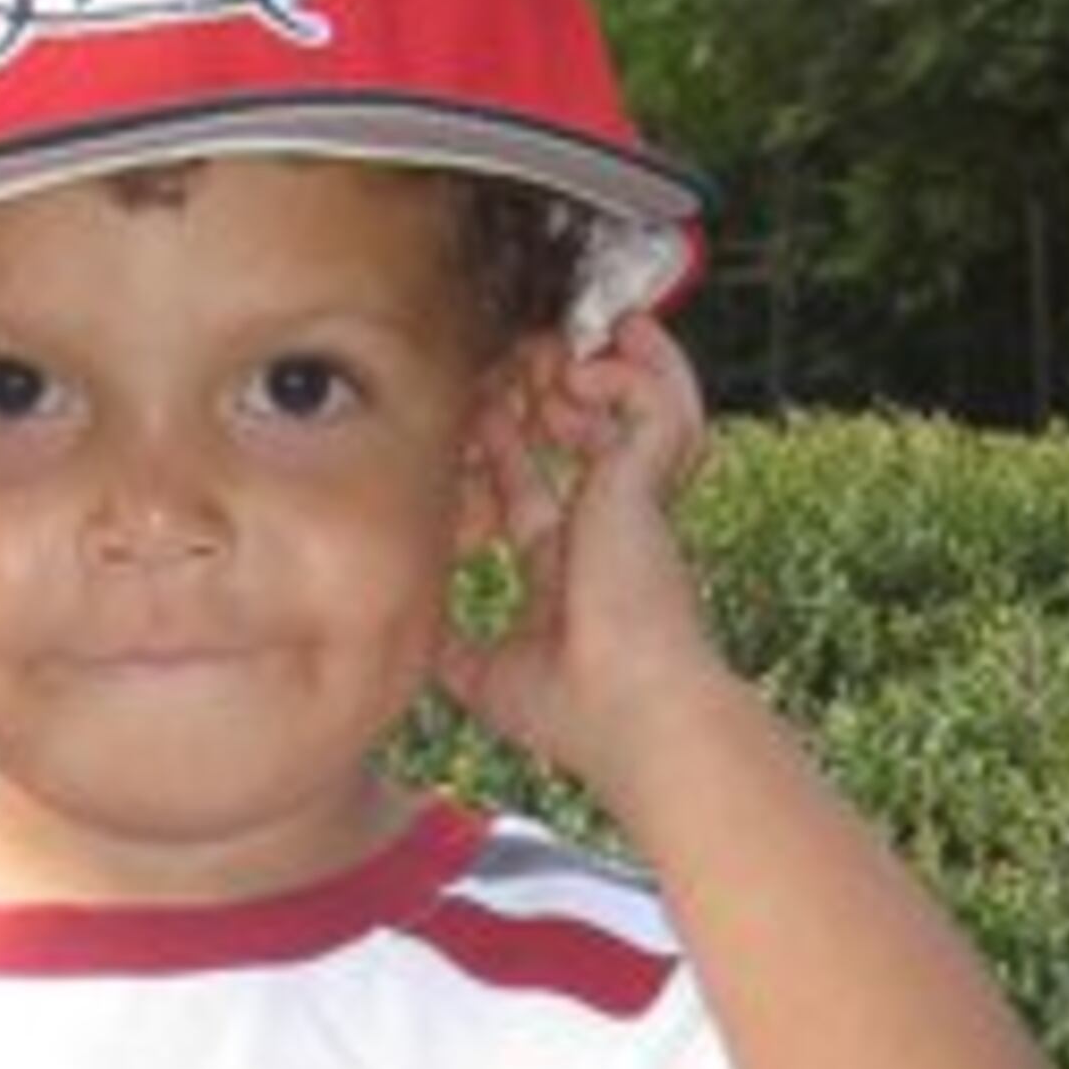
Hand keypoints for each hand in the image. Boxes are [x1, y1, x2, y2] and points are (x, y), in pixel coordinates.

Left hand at [435, 312, 722, 803]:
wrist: (630, 714)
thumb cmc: (573, 712)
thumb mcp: (484, 679)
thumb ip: (452, 653)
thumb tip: (413, 644)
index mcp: (568, 565)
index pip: (530, 493)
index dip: (502, 455)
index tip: (471, 425)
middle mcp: (606, 528)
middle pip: (579, 438)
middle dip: (539, 397)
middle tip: (507, 371)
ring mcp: (634, 505)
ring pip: (632, 408)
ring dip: (591, 370)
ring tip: (551, 354)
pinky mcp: (649, 486)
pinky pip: (656, 406)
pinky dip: (626, 376)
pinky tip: (580, 373)